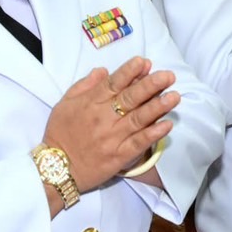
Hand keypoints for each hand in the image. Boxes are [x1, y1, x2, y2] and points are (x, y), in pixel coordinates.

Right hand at [43, 57, 178, 194]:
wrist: (57, 169)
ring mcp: (113, 137)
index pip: (113, 83)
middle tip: (168, 76)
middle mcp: (104, 118)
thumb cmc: (60, 134)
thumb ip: (84, 85)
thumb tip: (104, 70)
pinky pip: (139, 143)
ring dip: (158, 107)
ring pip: (138, 119)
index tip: (145, 62)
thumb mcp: (64, 104)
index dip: (130, 72)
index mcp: (91, 103)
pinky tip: (167, 125)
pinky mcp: (119, 156)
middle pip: (130, 98)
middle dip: (151, 85)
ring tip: (174, 96)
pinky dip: (153, 134)